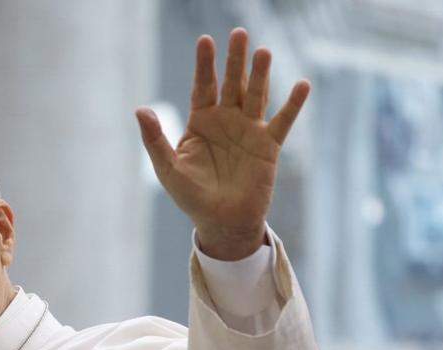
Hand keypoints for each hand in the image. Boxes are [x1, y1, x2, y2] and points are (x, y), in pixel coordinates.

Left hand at [136, 28, 308, 260]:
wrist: (222, 222)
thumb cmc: (192, 197)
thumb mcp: (168, 168)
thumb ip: (155, 139)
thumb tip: (140, 110)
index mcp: (201, 122)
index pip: (203, 86)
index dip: (204, 64)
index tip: (205, 41)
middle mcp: (226, 120)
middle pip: (231, 84)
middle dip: (234, 60)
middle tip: (239, 34)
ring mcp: (249, 130)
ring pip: (256, 95)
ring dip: (260, 75)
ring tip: (262, 52)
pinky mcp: (268, 145)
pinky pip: (283, 121)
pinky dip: (293, 104)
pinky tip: (302, 85)